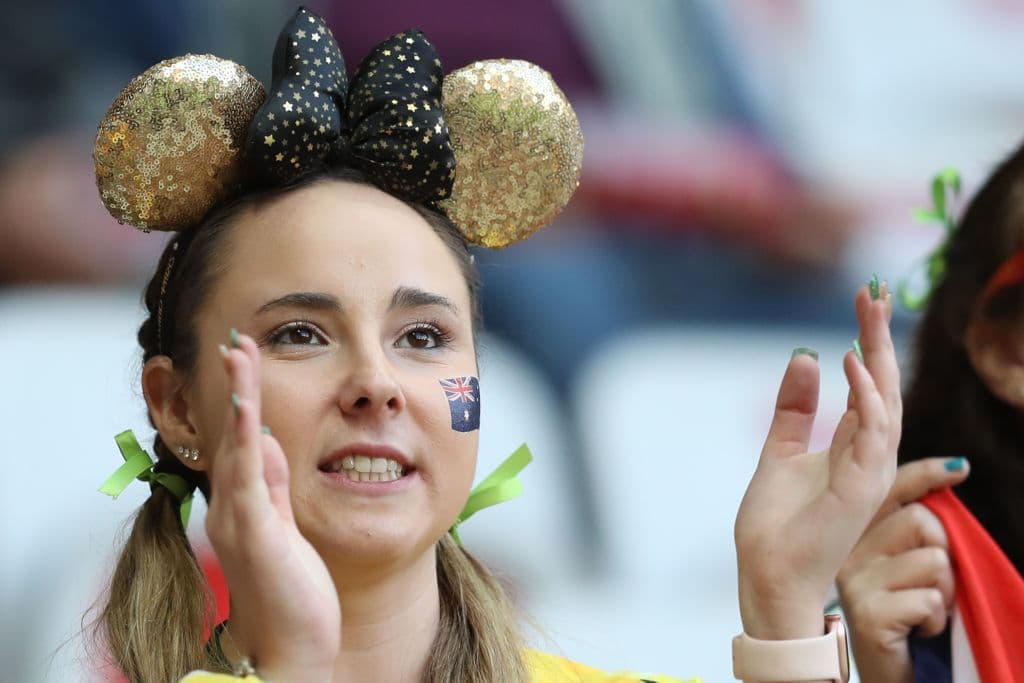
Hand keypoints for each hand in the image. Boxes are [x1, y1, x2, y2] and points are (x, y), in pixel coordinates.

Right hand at [206, 333, 338, 681]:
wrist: (289, 651)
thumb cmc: (292, 594)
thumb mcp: (287, 527)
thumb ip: (275, 485)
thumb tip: (274, 440)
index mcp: (243, 504)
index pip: (245, 438)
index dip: (246, 396)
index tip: (250, 357)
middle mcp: (232, 507)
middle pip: (234, 432)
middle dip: (237, 384)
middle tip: (238, 339)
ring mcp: (238, 519)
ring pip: (237, 446)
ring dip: (239, 397)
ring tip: (239, 353)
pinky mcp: (254, 533)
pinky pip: (248, 478)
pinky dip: (248, 440)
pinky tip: (253, 410)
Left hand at [735, 286, 900, 638]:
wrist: (767, 572)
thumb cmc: (776, 523)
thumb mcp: (780, 450)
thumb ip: (795, 408)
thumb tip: (804, 355)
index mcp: (851, 446)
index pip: (868, 384)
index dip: (867, 342)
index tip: (864, 299)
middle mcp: (868, 455)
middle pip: (883, 385)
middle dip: (879, 338)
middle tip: (873, 292)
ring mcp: (870, 471)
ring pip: (887, 402)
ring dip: (878, 356)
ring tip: (867, 312)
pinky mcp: (862, 487)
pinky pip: (873, 433)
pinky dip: (867, 397)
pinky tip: (852, 362)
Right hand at [837, 457, 968, 682]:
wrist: (885, 671)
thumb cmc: (904, 614)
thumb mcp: (911, 561)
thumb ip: (919, 525)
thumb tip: (954, 468)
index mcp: (855, 532)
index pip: (892, 488)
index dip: (928, 473)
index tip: (960, 468)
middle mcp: (846, 550)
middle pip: (919, 519)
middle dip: (943, 552)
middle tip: (932, 583)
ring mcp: (853, 579)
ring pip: (932, 559)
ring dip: (944, 590)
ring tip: (923, 607)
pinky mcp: (868, 610)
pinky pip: (929, 598)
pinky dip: (936, 618)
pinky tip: (918, 628)